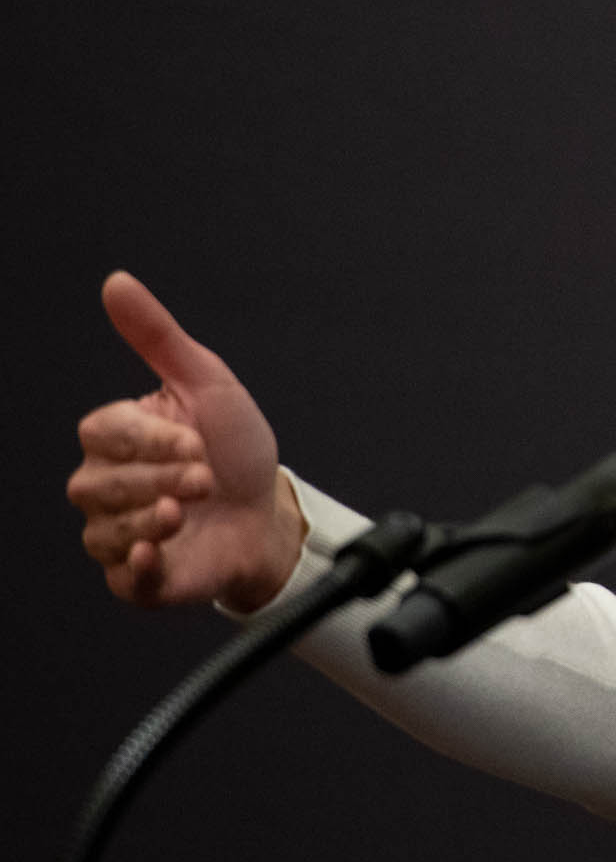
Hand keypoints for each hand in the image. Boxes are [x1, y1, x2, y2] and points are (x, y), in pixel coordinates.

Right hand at [68, 272, 303, 611]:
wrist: (272, 512)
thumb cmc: (236, 447)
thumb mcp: (207, 383)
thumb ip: (158, 337)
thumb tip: (117, 282)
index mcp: (118, 438)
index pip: (103, 433)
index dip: (150, 438)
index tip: (196, 439)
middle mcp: (106, 487)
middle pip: (97, 484)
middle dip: (159, 477)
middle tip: (205, 476)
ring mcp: (117, 534)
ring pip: (104, 530)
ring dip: (152, 517)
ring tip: (191, 508)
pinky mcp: (138, 579)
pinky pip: (120, 577)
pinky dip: (138, 566)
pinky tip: (159, 549)